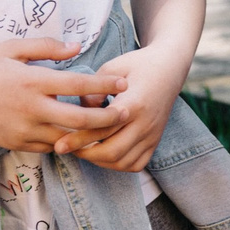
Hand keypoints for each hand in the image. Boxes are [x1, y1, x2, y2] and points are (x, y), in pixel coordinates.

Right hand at [0, 37, 132, 153]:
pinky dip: (64, 141)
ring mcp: (23, 130)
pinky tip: (76, 134)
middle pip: (80, 120)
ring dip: (87, 134)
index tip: (123, 82)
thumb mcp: (11, 49)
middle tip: (124, 113)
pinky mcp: (16, 144)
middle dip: (107, 119)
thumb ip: (46, 47)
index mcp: (31, 81)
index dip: (105, 85)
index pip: (78, 85)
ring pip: (67, 138)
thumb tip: (76, 47)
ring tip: (106, 126)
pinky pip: (49, 147)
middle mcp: (30, 109)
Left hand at [58, 44, 181, 170]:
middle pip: (112, 151)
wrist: (169, 68)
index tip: (59, 144)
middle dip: (86, 154)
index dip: (79, 139)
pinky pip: (136, 165)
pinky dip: (118, 165)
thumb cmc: (138, 65)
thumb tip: (79, 110)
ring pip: (123, 162)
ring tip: (83, 151)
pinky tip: (104, 155)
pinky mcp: (155, 141)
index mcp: (134, 103)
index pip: (102, 129)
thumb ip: (93, 89)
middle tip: (68, 148)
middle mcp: (146, 123)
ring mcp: (152, 135)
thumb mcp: (112, 68)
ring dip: (100, 161)